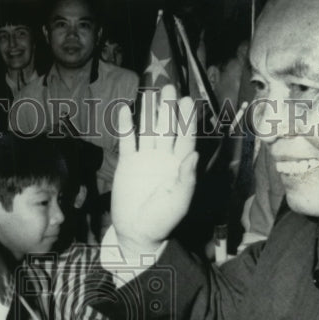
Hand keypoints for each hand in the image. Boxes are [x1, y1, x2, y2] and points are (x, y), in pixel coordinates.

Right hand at [111, 84, 197, 255]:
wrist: (136, 232)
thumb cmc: (162, 221)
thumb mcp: (178, 202)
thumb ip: (185, 178)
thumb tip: (193, 154)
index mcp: (179, 166)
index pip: (185, 138)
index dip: (186, 120)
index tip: (188, 101)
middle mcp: (163, 158)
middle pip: (167, 128)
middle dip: (169, 108)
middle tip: (169, 87)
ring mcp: (145, 159)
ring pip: (148, 130)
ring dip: (150, 112)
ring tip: (151, 92)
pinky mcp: (128, 163)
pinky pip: (127, 141)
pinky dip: (126, 126)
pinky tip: (125, 109)